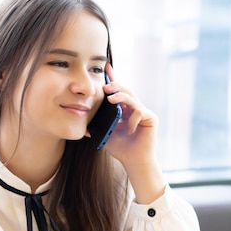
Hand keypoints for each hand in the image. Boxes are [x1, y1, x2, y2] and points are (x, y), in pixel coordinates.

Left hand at [102, 65, 166, 203]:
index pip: (117, 91)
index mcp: (123, 109)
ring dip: (121, 96)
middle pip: (125, 90)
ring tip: (110, 98)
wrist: (133, 162)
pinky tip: (128, 127)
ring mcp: (143, 112)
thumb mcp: (104, 134)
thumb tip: (80, 120)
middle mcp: (134, 107)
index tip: (105, 67)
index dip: (112, 78)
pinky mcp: (151, 118)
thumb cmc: (120, 149)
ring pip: (132, 98)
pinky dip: (133, 117)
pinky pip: (140, 111)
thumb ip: (95, 126)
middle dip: (115, 85)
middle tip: (105, 86)